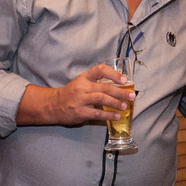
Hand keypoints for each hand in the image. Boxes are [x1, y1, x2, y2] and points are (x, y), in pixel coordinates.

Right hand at [17, 64, 134, 126]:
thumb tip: (119, 87)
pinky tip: (116, 116)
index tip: (124, 80)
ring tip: (125, 106)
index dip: (113, 74)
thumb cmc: (71, 93)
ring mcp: (81, 100)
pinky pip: (97, 113)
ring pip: (102, 99)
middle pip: (104, 87)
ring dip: (116, 103)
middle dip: (120, 91)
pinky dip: (108, 115)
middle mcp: (83, 87)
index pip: (100, 70)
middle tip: (132, 95)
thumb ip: (96, 83)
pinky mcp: (80, 112)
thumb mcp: (82, 83)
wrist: (53, 105)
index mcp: (84, 77)